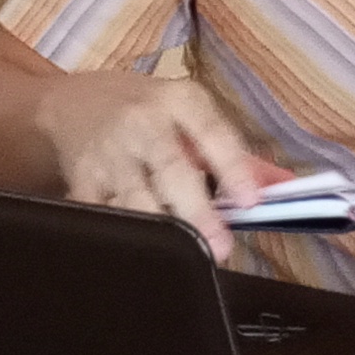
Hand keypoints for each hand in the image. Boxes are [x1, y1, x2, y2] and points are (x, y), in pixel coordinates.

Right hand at [31, 73, 291, 260]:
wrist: (69, 102)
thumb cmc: (144, 109)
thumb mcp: (188, 113)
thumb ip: (235, 154)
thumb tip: (285, 189)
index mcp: (178, 99)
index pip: (212, 132)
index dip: (233, 168)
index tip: (252, 202)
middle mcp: (142, 122)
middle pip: (171, 170)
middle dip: (197, 212)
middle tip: (219, 246)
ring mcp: (108, 152)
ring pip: (135, 198)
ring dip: (161, 228)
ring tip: (183, 254)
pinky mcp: (82, 180)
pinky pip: (103, 214)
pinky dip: (123, 235)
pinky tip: (142, 253)